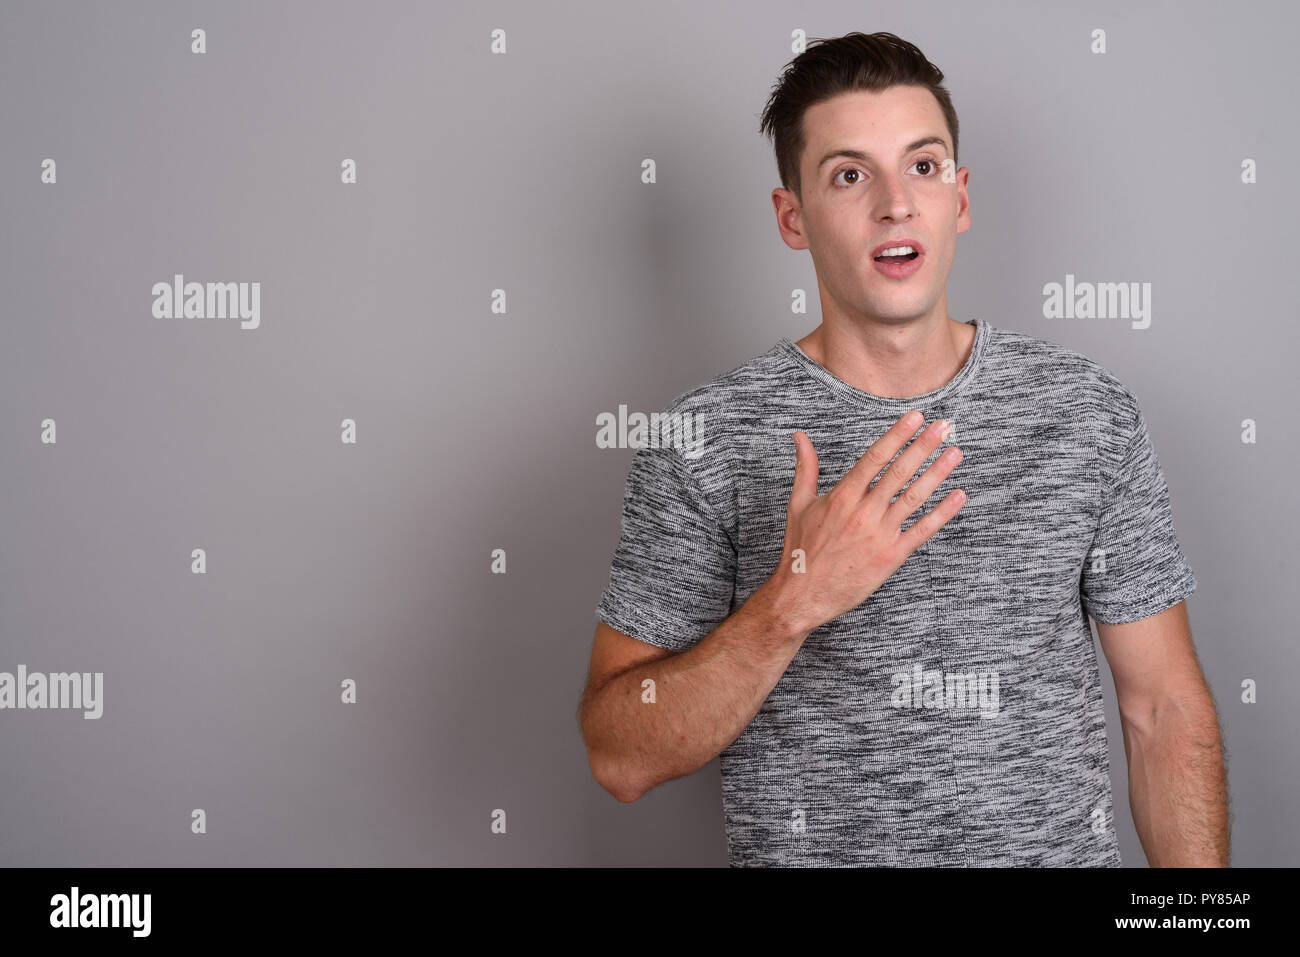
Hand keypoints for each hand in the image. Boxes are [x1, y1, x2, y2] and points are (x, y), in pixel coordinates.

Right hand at [763, 410, 965, 634]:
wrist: (802, 595)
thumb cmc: (800, 549)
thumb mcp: (798, 504)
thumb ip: (806, 467)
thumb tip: (800, 436)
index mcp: (842, 496)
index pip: (875, 457)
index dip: (898, 435)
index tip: (916, 418)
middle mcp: (863, 512)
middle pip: (900, 472)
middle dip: (924, 446)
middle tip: (944, 426)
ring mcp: (880, 534)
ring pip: (915, 497)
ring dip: (938, 473)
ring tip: (956, 453)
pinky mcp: (891, 556)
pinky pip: (922, 530)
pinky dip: (943, 513)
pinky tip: (958, 496)